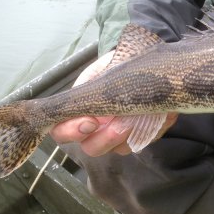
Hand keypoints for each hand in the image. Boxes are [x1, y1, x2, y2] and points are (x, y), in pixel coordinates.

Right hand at [49, 50, 177, 155]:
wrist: (141, 64)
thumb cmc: (114, 67)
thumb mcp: (98, 70)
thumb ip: (90, 85)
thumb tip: (89, 97)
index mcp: (79, 113)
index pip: (61, 131)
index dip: (72, 131)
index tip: (91, 121)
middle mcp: (96, 130)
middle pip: (91, 148)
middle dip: (104, 138)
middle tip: (117, 125)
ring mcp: (118, 136)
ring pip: (118, 150)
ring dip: (127, 136)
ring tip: (136, 119)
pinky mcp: (139, 136)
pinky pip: (140, 142)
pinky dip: (146, 130)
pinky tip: (152, 115)